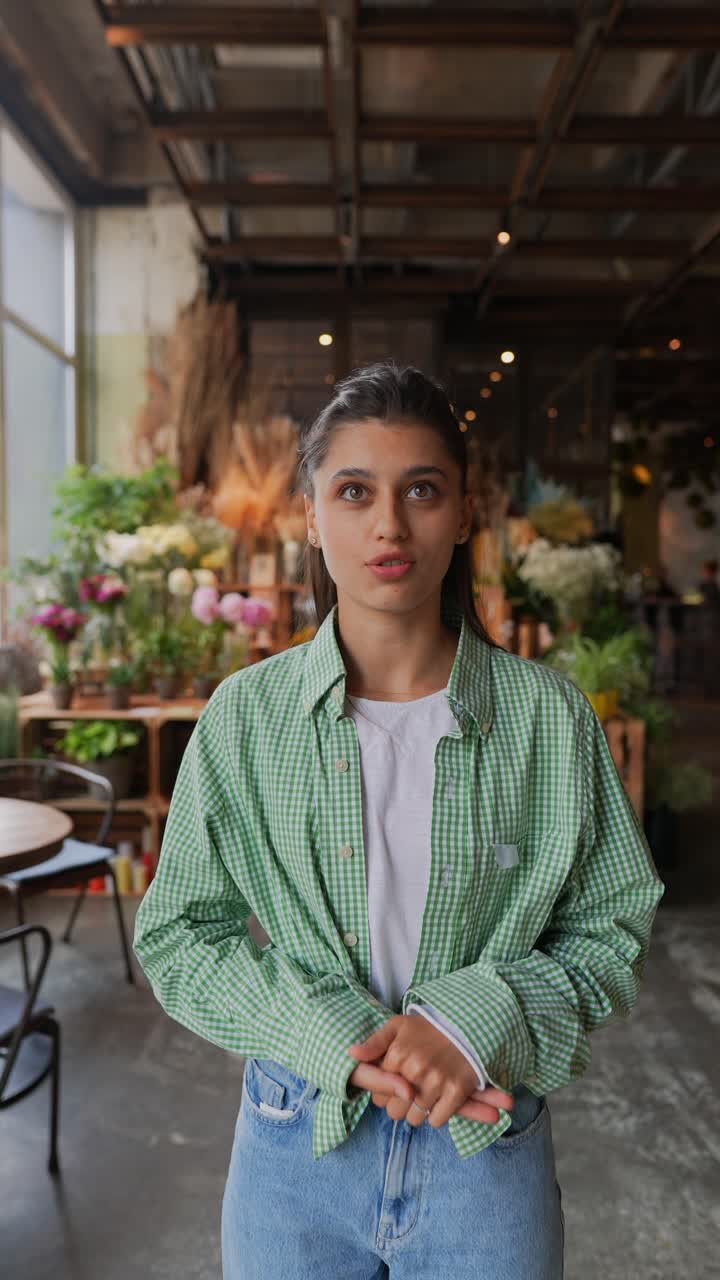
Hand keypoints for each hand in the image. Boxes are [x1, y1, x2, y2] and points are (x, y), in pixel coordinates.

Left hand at [347, 1015, 514, 1128]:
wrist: (466, 1024)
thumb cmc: (428, 1027)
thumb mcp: (398, 1026)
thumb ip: (374, 1042)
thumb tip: (351, 1054)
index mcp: (398, 1054)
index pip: (379, 1093)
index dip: (387, 1090)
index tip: (397, 1082)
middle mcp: (415, 1070)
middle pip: (394, 1110)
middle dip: (400, 1104)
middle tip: (411, 1091)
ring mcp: (436, 1082)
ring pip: (415, 1118)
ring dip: (419, 1112)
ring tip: (425, 1094)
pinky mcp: (456, 1091)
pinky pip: (437, 1120)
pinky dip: (437, 1115)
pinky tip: (439, 1101)